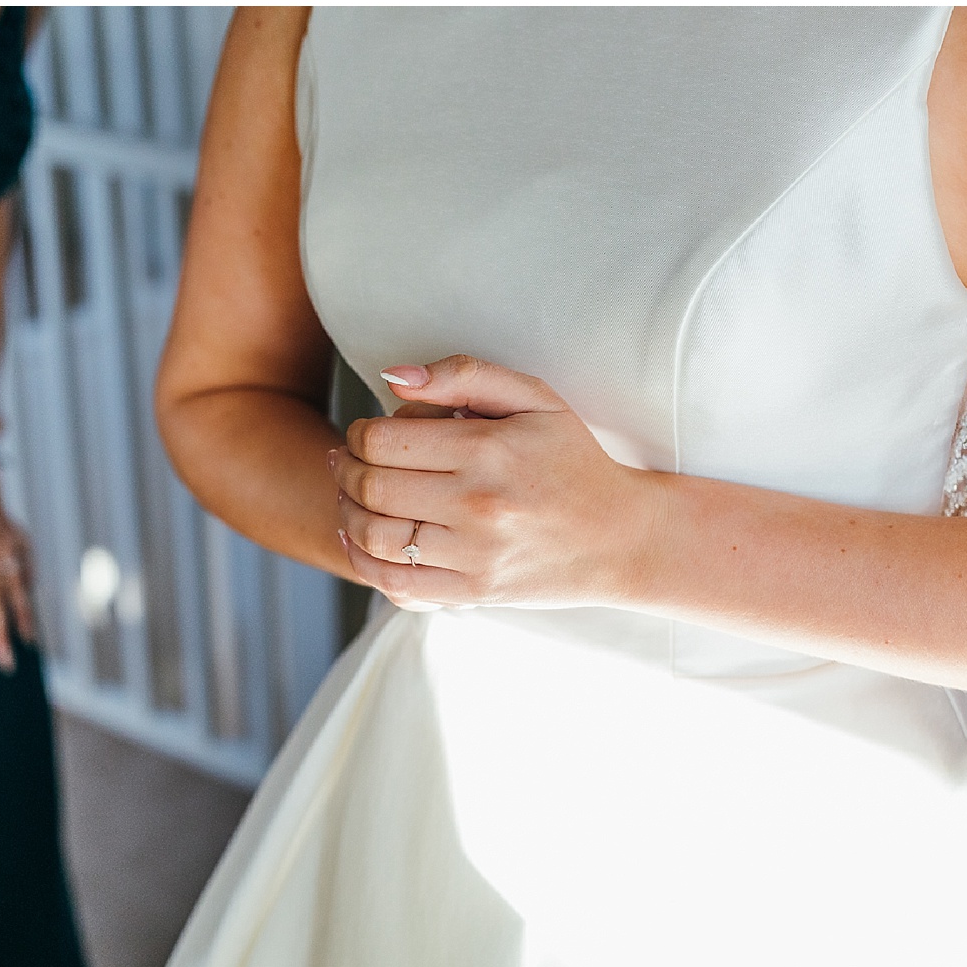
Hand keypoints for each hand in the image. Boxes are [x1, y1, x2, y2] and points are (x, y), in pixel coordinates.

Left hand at [331, 355, 660, 610]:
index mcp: (488, 449)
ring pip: (373, 535)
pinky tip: (362, 540)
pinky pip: (395, 583)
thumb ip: (465, 375)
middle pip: (369, 486)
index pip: (381, 440)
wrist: (621, 537)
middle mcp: (477, 504)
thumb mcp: (535, 399)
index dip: (359, 432)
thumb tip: (393, 376)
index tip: (366, 432)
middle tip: (347, 462)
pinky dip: (364, 562)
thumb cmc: (574, 461)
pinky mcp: (474, 591)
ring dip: (347, 513)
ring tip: (352, 497)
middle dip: (345, 470)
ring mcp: (474, 553)